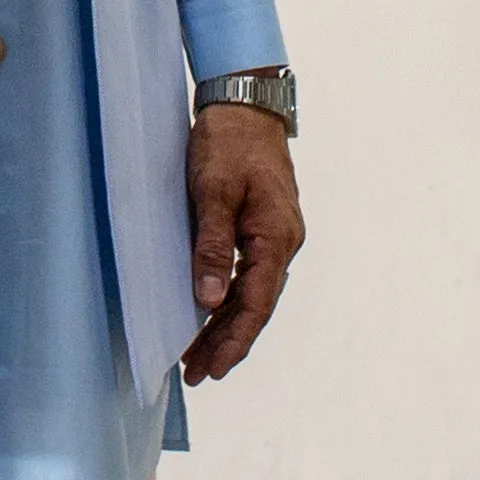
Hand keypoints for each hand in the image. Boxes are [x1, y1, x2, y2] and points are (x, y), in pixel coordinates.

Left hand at [181, 104, 302, 384]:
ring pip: (252, 293)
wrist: (246, 104)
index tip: (211, 368)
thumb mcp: (214, 191)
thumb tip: (208, 301)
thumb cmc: (229, 142)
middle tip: (196, 374)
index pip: (256, 303)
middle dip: (227, 343)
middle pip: (256, 306)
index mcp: (276, 237)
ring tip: (197, 357)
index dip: (233, 340)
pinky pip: (248, 274)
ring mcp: (276, 235)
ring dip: (226, 325)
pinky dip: (229, 299)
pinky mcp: (264, 227)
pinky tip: (210, 313)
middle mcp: (283, 242)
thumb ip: (212, 246)